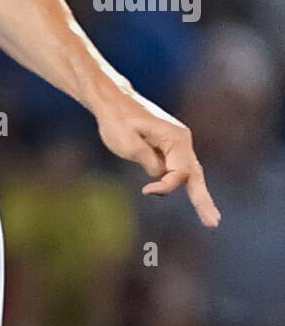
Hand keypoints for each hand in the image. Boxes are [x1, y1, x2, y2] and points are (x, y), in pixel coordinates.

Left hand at [95, 91, 220, 227]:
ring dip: (200, 196)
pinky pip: (181, 170)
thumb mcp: (128, 144)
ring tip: (211, 219)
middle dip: (203, 200)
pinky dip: (188, 185)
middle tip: (213, 224)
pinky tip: (201, 202)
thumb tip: (161, 176)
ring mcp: (178, 143)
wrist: (112, 101)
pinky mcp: (170, 147)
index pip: (179, 173)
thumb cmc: (117, 120)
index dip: (165, 186)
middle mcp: (182, 140)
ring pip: (191, 174)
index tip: (146, 191)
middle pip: (195, 175)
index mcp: (175, 137)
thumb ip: (149, 162)